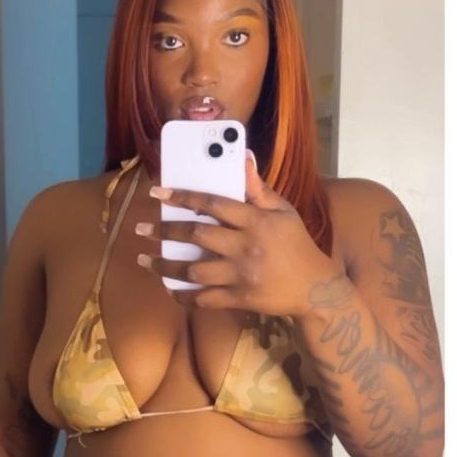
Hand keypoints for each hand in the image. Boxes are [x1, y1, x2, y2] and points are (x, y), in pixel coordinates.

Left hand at [136, 151, 344, 316]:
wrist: (315, 288)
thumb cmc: (297, 244)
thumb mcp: (284, 211)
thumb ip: (258, 189)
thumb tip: (242, 158)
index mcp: (256, 221)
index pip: (213, 203)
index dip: (183, 197)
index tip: (157, 193)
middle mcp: (246, 247)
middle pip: (197, 235)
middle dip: (164, 232)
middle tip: (140, 229)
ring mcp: (241, 275)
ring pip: (194, 270)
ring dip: (165, 267)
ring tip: (145, 261)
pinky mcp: (240, 298)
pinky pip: (204, 298)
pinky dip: (183, 295)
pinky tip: (169, 289)